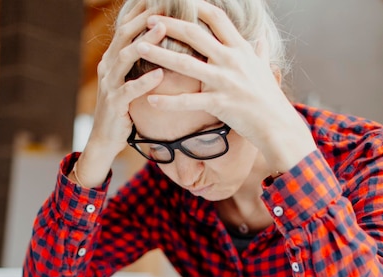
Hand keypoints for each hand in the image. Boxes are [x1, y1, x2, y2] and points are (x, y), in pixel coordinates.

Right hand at [75, 2, 165, 186]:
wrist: (104, 140)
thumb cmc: (121, 110)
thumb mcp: (127, 82)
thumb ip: (136, 64)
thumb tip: (155, 45)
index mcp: (111, 60)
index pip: (125, 28)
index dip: (139, 12)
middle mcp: (107, 67)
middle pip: (124, 35)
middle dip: (143, 18)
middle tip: (162, 4)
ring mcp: (109, 84)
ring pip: (125, 57)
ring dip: (145, 42)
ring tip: (163, 29)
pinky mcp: (115, 103)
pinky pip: (130, 90)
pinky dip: (145, 81)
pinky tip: (160, 75)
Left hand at [136, 0, 315, 172]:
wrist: (277, 125)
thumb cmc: (270, 99)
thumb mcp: (265, 70)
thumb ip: (259, 53)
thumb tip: (261, 40)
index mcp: (240, 49)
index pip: (216, 19)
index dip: (196, 7)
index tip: (179, 1)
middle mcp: (231, 60)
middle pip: (194, 34)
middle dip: (169, 24)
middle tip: (148, 19)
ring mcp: (224, 81)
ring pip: (185, 63)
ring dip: (159, 54)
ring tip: (139, 47)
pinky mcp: (219, 104)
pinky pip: (188, 102)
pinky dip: (168, 101)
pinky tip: (151, 100)